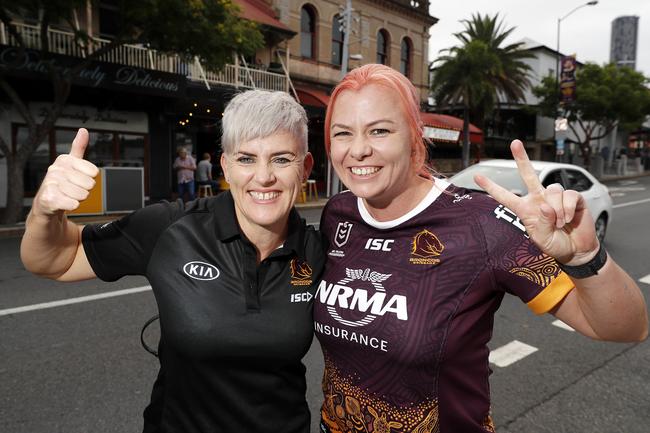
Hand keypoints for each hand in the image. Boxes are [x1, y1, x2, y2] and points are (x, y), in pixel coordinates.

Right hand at [33, 128, 98, 215]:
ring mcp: (51, 184)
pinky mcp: (49, 198)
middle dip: (84, 189)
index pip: (94, 171)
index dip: (90, 178)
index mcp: (64, 160)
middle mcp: (56, 169)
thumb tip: (83, 131)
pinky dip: (72, 205)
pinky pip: (73, 204)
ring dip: (78, 198)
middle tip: (73, 189)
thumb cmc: (61, 183)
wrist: (46, 203)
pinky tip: (64, 202)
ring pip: (82, 195)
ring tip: (68, 195)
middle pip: (89, 184)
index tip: (79, 178)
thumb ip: (79, 147)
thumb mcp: (71, 163)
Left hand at [474, 140, 598, 265]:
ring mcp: (555, 197)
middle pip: (529, 174)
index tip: (477, 176)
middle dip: (522, 158)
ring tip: (560, 223)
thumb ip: (541, 224)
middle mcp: (539, 199)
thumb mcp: (542, 239)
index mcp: (526, 209)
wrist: (576, 250)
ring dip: (557, 209)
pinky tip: (570, 218)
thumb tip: (545, 205)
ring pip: (553, 190)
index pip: (506, 197)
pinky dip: (569, 209)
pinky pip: (569, 195)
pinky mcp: (573, 198)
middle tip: (515, 142)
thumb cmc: (555, 245)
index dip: (492, 187)